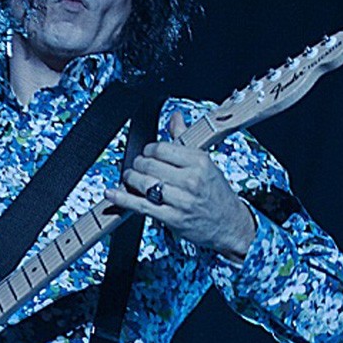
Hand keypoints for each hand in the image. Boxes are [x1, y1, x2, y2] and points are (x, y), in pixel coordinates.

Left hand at [104, 112, 255, 260]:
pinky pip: (141, 205)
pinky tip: (112, 194)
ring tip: (130, 178)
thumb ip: (184, 140)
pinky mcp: (172, 218)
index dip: (149, 150)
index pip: (161, 148)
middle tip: (137, 166)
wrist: (231, 224)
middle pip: (149, 164)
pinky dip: (123, 199)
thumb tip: (175, 117)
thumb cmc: (216, 193)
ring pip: (143, 183)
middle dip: (137, 164)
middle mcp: (191, 180)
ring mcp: (181, 200)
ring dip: (130, 179)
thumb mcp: (205, 163)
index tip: (147, 153)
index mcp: (199, 161)